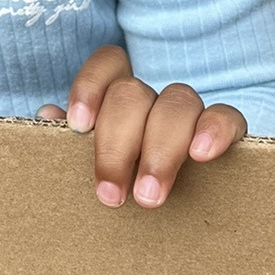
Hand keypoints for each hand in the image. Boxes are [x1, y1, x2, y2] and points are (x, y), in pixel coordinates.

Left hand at [37, 44, 245, 207]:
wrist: (179, 210)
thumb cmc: (122, 184)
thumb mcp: (95, 165)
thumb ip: (70, 142)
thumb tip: (47, 115)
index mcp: (118, 96)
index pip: (108, 64)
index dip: (90, 86)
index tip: (79, 126)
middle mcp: (153, 96)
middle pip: (132, 94)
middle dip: (117, 145)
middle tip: (110, 195)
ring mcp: (190, 111)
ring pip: (177, 104)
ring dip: (160, 150)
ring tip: (148, 197)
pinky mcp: (226, 130)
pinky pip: (227, 116)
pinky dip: (213, 130)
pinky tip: (201, 155)